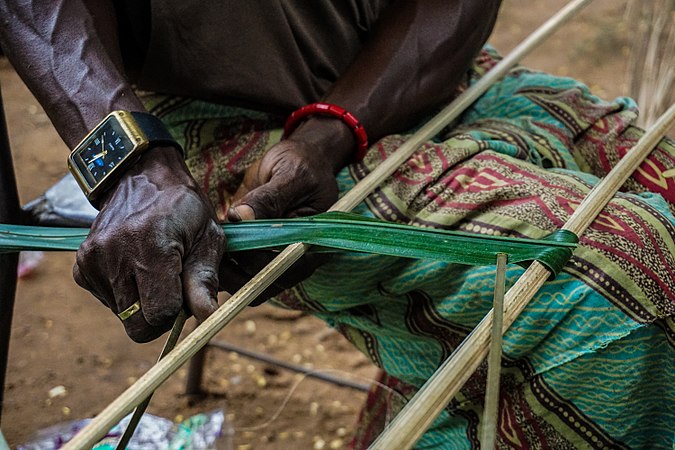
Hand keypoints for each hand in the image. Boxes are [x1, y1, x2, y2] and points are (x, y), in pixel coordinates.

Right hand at [73, 146, 225, 341]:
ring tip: (154, 269)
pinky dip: (125, 293)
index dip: (179, 312)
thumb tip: (208, 317)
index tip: (186, 293)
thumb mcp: (207, 236)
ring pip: (123, 315)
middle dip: (158, 316)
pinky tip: (135, 267)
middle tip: (172, 290)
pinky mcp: (82, 266)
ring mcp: (93, 260)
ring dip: (142, 302)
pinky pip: (108, 301)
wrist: (143, 177)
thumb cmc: (184, 208)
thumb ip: (205, 279)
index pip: (160, 314)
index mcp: (151, 247)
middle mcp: (115, 254)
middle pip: (137, 325)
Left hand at [222, 123, 349, 301]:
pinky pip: (236, 267)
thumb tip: (242, 217)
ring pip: (246, 280)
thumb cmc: (303, 165)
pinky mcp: (254, 250)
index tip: (233, 240)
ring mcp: (273, 257)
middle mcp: (293, 258)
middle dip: (234, 268)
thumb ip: (269, 198)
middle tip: (208, 246)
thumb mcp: (290, 175)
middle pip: (263, 280)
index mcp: (312, 245)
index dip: (257, 261)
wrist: (298, 160)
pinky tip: (205, 242)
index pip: (284, 268)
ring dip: (224, 268)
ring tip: (204, 244)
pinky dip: (220, 260)